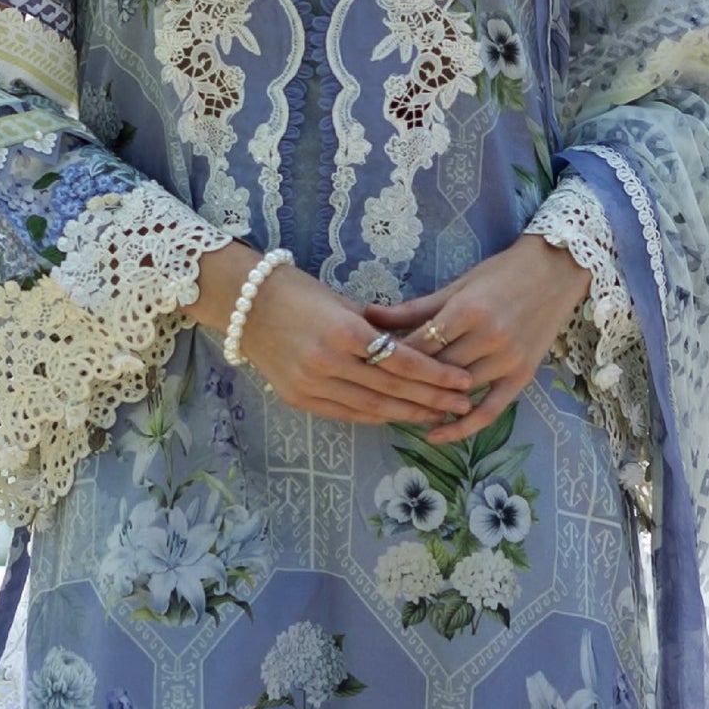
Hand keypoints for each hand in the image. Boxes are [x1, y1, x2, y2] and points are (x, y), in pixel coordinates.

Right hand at [188, 243, 474, 426]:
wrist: (245, 304)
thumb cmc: (298, 292)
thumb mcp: (343, 303)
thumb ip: (377, 329)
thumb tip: (415, 349)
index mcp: (344, 332)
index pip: (401, 361)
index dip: (436, 375)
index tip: (463, 382)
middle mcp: (328, 363)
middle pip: (392, 389)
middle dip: (432, 399)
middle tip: (463, 404)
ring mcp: (311, 385)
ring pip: (371, 408)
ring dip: (408, 413)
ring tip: (438, 416)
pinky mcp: (299, 399)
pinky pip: (346, 413)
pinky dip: (375, 416)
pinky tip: (399, 416)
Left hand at [362, 234, 590, 443]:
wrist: (556, 271)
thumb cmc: (502, 274)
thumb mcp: (457, 286)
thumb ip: (414, 308)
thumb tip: (368, 316)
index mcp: (468, 310)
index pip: (420, 345)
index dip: (391, 358)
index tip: (367, 366)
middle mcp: (489, 338)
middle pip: (436, 371)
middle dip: (405, 382)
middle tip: (374, 393)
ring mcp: (508, 360)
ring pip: (459, 391)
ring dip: (429, 404)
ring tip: (398, 412)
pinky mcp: (523, 376)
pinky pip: (490, 410)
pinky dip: (464, 426)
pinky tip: (438, 434)